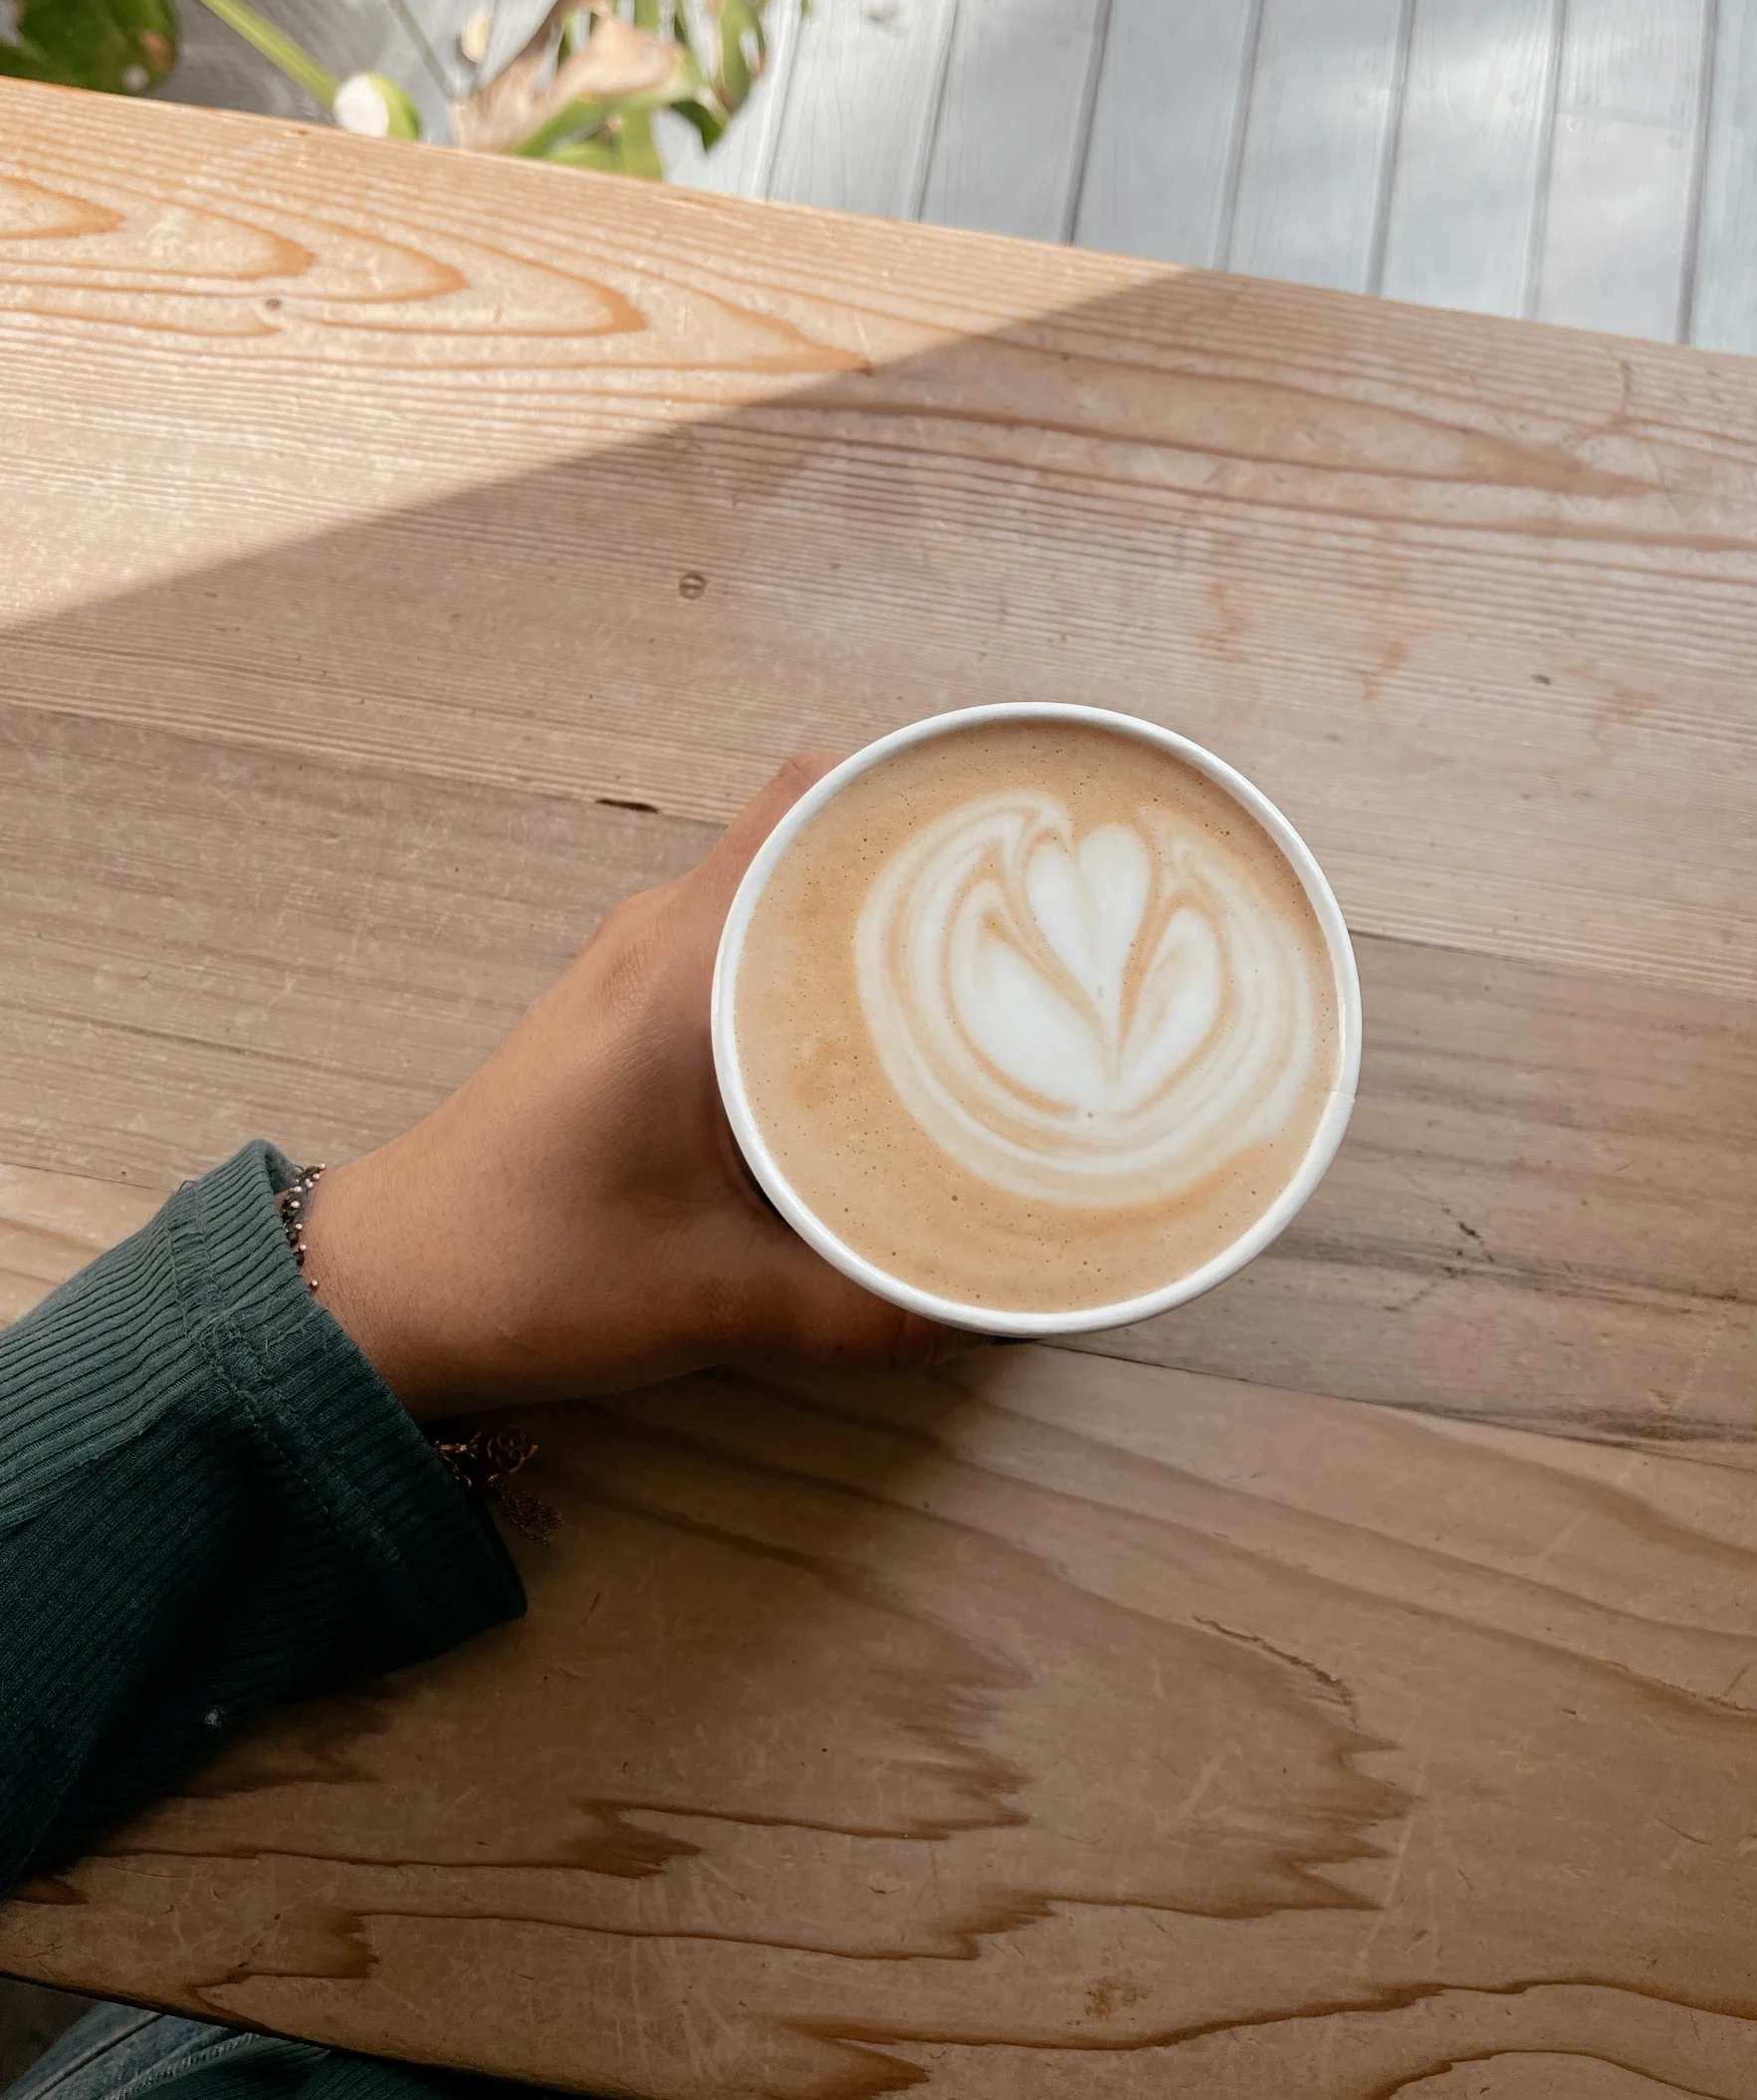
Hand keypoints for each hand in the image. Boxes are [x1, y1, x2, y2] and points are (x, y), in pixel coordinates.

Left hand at [303, 757, 959, 1417]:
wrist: (385, 1290)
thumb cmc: (527, 1272)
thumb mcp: (722, 1304)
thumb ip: (869, 1312)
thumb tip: (992, 1302)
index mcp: (682, 967)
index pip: (808, 797)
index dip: (915, 787)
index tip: (1011, 816)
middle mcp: (659, 936)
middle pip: (811, 827)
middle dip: (919, 854)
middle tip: (1028, 909)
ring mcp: (636, 962)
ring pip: (779, 884)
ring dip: (867, 910)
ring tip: (978, 967)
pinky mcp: (628, 1005)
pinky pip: (745, 935)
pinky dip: (815, 956)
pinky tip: (878, 1032)